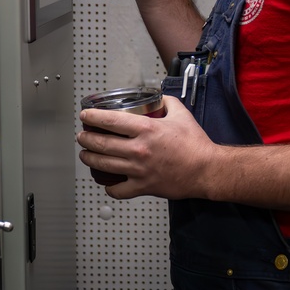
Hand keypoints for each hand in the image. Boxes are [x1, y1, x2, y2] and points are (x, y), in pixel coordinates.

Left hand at [77, 95, 216, 199]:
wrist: (207, 170)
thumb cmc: (196, 145)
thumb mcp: (182, 115)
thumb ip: (167, 103)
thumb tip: (159, 98)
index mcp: (146, 129)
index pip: (109, 121)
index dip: (92, 117)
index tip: (85, 116)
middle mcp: (139, 150)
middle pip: (101, 144)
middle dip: (86, 139)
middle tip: (83, 137)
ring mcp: (139, 170)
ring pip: (103, 165)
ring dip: (89, 159)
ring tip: (86, 155)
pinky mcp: (143, 187)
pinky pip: (118, 191)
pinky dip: (110, 188)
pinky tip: (108, 184)